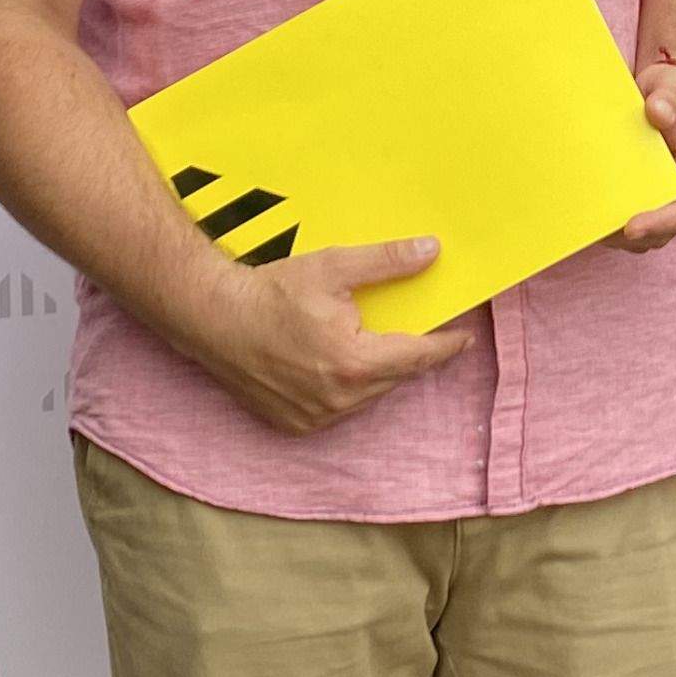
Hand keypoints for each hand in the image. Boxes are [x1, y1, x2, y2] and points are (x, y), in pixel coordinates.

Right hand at [191, 238, 472, 435]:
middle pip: (394, 375)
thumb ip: (387, 262)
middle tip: (417, 329)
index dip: (446, 345)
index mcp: (355, 363)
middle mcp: (339, 398)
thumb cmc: (270, 292)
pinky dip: (345, 387)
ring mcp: (315, 417)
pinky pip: (337, 408)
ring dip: (376, 371)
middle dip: (407, 353)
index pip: (418, 357)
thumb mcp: (333, 267)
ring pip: (366, 394)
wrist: (211, 318)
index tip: (464, 336)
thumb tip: (431, 252)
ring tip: (371, 342)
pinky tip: (337, 363)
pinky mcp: (295, 424)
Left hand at [609, 59, 675, 252]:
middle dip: (636, 236)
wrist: (668, 93)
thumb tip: (657, 112)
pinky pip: (632, 219)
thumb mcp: (675, 85)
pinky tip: (588, 214)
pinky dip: (613, 223)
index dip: (662, 222)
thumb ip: (669, 97)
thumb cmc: (675, 91)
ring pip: (648, 232)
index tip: (632, 226)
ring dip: (621, 235)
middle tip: (600, 231)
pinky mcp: (645, 194)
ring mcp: (665, 194)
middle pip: (666, 229)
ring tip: (591, 226)